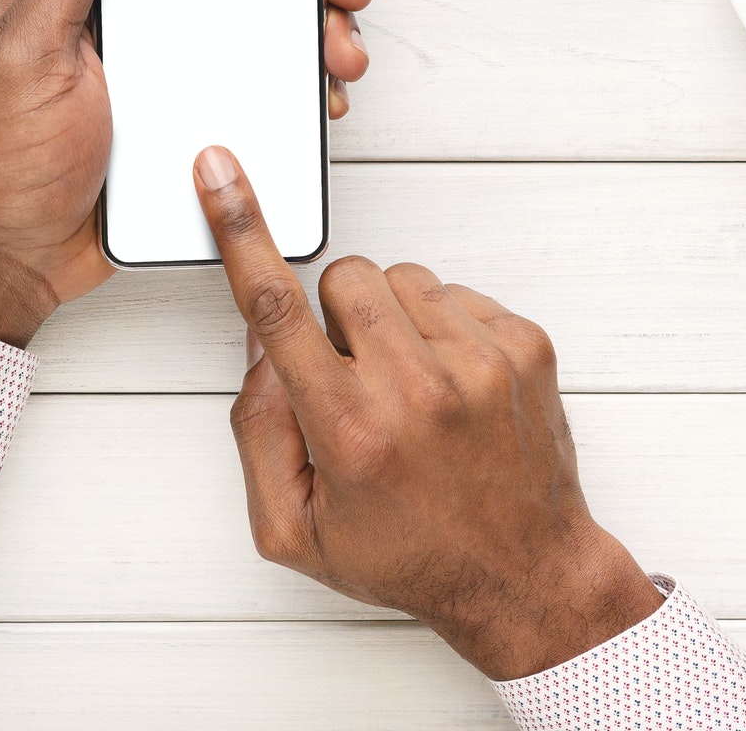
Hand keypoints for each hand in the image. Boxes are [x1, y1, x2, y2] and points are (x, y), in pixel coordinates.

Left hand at [0, 0, 377, 346]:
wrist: (19, 260)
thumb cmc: (3, 162)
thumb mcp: (26, 54)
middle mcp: (130, 23)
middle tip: (340, 4)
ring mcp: (163, 74)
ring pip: (253, 36)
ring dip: (307, 39)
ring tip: (336, 64)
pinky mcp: (185, 121)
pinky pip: (249, 95)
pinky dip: (290, 93)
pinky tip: (314, 102)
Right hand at [191, 146, 662, 680]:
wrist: (526, 574)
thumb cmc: (410, 556)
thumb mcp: (294, 528)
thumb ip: (257, 432)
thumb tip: (261, 348)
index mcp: (348, 430)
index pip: (276, 307)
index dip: (240, 230)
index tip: (219, 171)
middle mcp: (416, 389)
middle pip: (344, 278)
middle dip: (336, 317)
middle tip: (356, 379)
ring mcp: (479, 364)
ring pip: (402, 277)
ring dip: (392, 320)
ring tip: (410, 386)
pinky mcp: (525, 348)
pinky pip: (457, 293)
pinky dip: (444, 329)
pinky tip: (451, 387)